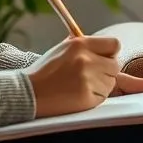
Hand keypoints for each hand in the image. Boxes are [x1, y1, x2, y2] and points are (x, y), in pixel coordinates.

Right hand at [25, 36, 142, 117]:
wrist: (27, 93)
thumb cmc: (45, 72)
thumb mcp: (62, 49)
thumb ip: (84, 46)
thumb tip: (108, 46)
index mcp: (80, 44)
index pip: (114, 44)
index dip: (110, 53)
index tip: (103, 59)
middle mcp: (86, 59)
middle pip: (115, 65)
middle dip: (106, 72)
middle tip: (88, 77)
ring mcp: (87, 79)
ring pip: (110, 83)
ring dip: (100, 87)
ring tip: (78, 86)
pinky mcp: (87, 97)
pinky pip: (103, 97)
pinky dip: (93, 99)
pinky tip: (77, 96)